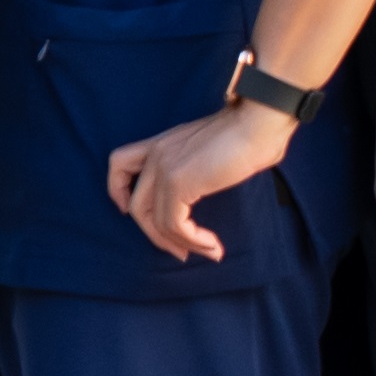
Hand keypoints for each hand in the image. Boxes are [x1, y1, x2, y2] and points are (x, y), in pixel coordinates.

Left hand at [107, 102, 300, 262]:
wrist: (258, 123)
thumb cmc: (248, 135)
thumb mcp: (209, 151)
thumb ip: (195, 169)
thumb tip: (200, 194)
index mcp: (162, 143)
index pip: (118, 163)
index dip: (117, 191)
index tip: (128, 212)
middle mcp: (156, 153)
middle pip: (137, 205)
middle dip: (157, 235)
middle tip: (182, 251)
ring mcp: (163, 167)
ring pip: (154, 221)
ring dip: (181, 244)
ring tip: (207, 251)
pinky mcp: (177, 183)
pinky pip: (174, 225)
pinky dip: (193, 241)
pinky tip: (212, 244)